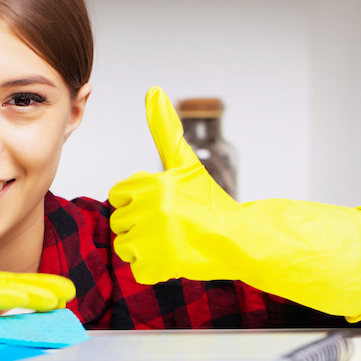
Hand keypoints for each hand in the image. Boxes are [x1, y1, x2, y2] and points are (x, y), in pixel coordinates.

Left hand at [108, 87, 360, 320]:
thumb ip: (165, 130)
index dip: (137, 201)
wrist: (241, 240)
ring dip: (145, 248)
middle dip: (141, 225)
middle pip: (120, 222)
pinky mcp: (161, 266)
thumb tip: (153, 91)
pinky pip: (138, 269)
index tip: (160, 205)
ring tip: (171, 241)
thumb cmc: (210, 202)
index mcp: (154, 185)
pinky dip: (154, 268)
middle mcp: (152, 211)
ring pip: (126, 246)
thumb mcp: (186, 163)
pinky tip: (174, 258)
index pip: (119, 195)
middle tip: (170, 225)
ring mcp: (155, 240)